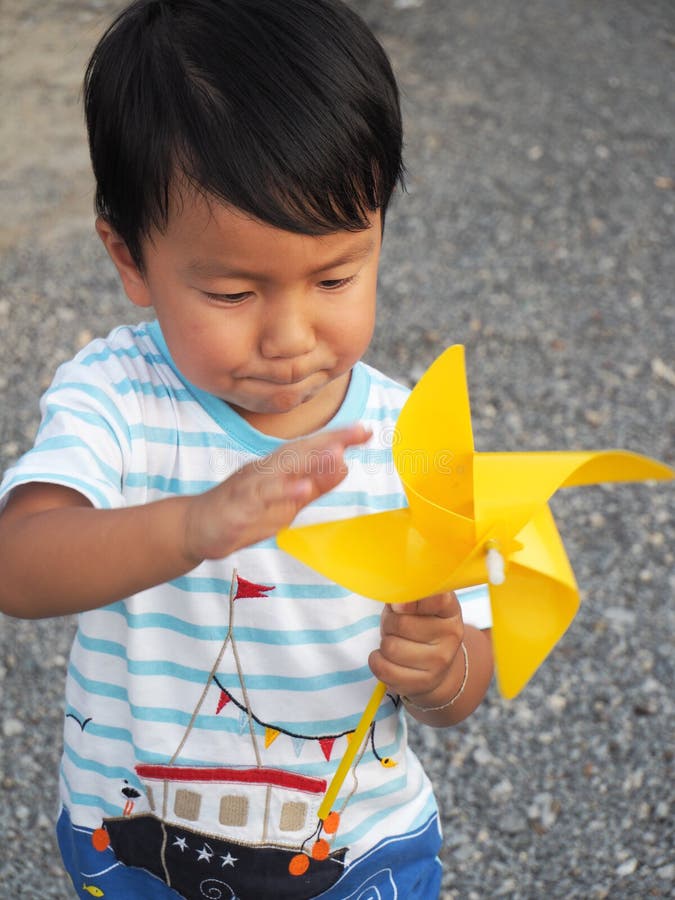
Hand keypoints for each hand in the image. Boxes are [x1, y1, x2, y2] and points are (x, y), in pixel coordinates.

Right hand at [182, 423, 370, 563]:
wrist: (196, 527)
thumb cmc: (243, 511)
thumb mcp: (285, 499)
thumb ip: (313, 484)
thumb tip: (344, 464)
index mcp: (279, 467)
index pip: (312, 449)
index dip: (339, 439)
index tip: (366, 431)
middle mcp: (266, 469)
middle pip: (300, 451)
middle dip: (330, 441)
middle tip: (358, 432)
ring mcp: (251, 486)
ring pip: (282, 470)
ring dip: (310, 461)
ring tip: (337, 452)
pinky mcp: (238, 506)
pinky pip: (261, 497)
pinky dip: (281, 492)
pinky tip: (301, 489)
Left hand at [368, 592, 464, 704]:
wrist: (436, 665)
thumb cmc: (419, 627)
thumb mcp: (416, 606)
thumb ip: (406, 597)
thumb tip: (397, 602)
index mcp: (450, 610)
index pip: (436, 598)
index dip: (411, 600)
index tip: (400, 604)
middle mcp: (451, 635)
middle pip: (401, 624)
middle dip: (389, 624)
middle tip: (394, 627)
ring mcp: (440, 661)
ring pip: (390, 647)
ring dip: (384, 643)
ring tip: (394, 642)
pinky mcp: (424, 682)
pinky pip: (384, 669)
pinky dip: (376, 661)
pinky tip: (385, 658)